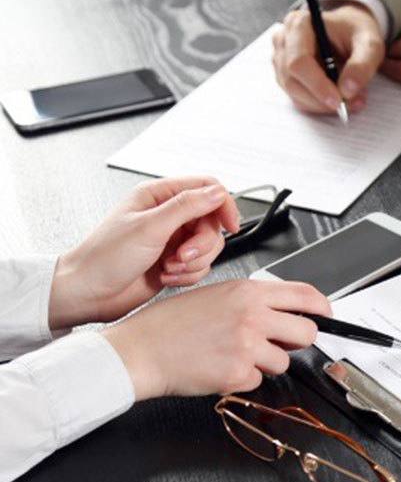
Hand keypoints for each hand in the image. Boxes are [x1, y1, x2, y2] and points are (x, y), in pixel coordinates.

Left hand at [49, 177, 239, 329]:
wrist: (89, 293)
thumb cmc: (105, 257)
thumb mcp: (150, 226)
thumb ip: (187, 206)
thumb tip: (216, 193)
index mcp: (159, 196)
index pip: (206, 188)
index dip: (223, 205)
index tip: (230, 225)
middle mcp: (168, 215)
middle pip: (211, 222)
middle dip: (202, 244)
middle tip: (183, 255)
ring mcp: (172, 239)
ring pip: (209, 247)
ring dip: (194, 262)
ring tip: (170, 267)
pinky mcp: (174, 261)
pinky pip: (200, 267)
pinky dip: (188, 275)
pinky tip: (167, 276)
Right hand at [103, 280, 331, 400]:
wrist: (141, 350)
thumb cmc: (171, 324)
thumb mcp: (216, 296)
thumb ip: (252, 301)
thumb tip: (283, 311)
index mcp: (247, 292)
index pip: (304, 295)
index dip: (322, 307)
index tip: (326, 315)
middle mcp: (252, 315)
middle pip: (306, 332)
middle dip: (297, 341)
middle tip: (279, 343)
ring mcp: (247, 345)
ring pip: (283, 362)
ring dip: (265, 363)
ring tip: (233, 354)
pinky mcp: (238, 373)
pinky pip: (258, 381)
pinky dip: (243, 379)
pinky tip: (220, 367)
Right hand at [272, 3, 384, 113]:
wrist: (350, 33)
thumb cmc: (357, 33)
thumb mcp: (370, 44)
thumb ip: (362, 64)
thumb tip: (347, 90)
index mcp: (299, 24)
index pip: (298, 61)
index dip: (317, 85)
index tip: (338, 101)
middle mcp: (284, 41)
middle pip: (292, 81)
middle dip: (322, 99)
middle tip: (351, 103)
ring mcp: (281, 60)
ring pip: (295, 94)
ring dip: (323, 105)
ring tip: (352, 99)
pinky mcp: (286, 77)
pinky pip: (299, 100)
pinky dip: (321, 106)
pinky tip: (341, 99)